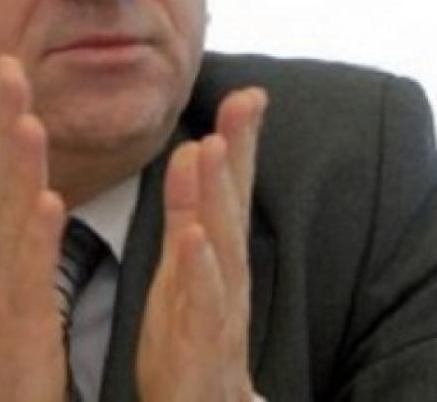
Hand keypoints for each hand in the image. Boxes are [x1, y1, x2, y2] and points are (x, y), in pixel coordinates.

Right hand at [0, 55, 67, 401]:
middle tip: (6, 65)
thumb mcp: (10, 273)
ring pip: (6, 217)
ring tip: (25, 119)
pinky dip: (35, 238)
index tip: (6, 63)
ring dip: (16, 166)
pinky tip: (47, 204)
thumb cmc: (6, 341)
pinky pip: (29, 277)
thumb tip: (27, 184)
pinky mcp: (20, 326)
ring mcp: (0, 289)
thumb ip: (16, 225)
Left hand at [137, 87, 267, 401]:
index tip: (248, 93)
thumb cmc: (191, 326)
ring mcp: (216, 309)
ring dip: (216, 198)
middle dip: (235, 156)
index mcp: (217, 253)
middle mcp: (225, 275)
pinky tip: (194, 237)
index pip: (230, 191)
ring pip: (220, 248)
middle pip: (230, 208)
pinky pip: (201, 305)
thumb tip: (199, 148)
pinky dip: (201, 271)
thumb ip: (191, 205)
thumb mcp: (188, 259)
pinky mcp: (198, 344)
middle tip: (237, 104)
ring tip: (211, 151)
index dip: (241, 143)